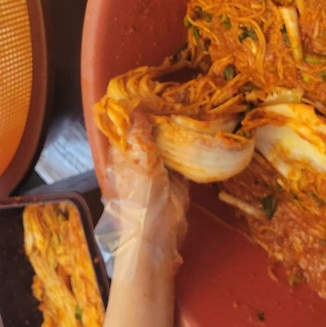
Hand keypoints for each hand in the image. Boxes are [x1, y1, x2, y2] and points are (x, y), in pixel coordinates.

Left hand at [94, 109, 189, 280]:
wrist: (157, 239)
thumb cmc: (140, 204)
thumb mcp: (139, 165)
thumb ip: (140, 138)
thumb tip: (136, 107)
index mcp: (123, 156)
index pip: (127, 126)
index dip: (136, 108)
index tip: (150, 87)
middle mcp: (140, 160)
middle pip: (150, 132)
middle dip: (161, 115)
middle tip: (178, 92)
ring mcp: (159, 169)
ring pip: (168, 143)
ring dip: (178, 128)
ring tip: (192, 103)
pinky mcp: (178, 180)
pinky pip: (184, 157)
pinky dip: (191, 144)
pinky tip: (202, 128)